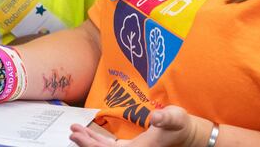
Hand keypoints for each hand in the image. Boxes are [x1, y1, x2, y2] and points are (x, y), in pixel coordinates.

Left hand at [69, 106, 198, 146]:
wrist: (187, 134)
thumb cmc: (181, 126)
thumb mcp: (176, 118)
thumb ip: (166, 117)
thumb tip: (156, 116)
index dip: (91, 146)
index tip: (78, 136)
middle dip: (86, 144)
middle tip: (72, 132)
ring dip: (89, 142)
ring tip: (75, 132)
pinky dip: (98, 141)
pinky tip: (90, 135)